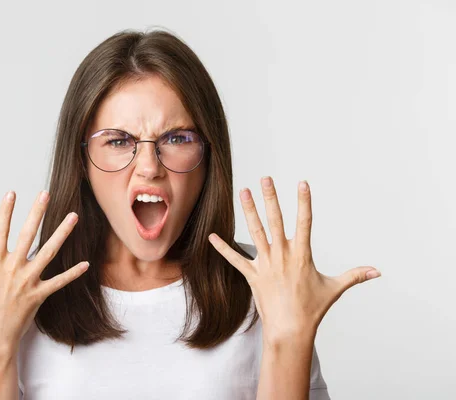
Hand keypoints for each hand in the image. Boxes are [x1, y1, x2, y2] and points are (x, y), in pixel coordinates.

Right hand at [0, 190, 88, 349]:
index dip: (5, 211)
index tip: (12, 193)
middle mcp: (13, 268)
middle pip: (27, 234)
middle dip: (37, 212)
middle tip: (46, 194)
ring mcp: (28, 281)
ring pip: (48, 252)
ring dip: (62, 233)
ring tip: (73, 217)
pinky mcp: (39, 295)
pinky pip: (59, 282)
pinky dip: (72, 273)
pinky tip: (86, 264)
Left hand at [208, 177, 380, 343]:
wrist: (290, 330)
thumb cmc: (313, 309)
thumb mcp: (334, 289)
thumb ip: (354, 276)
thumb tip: (377, 272)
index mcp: (302, 255)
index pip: (305, 222)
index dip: (304, 202)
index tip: (302, 183)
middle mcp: (282, 255)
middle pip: (276, 220)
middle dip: (271, 198)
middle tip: (265, 178)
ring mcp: (265, 264)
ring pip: (255, 232)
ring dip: (249, 211)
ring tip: (243, 192)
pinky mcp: (252, 275)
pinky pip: (235, 259)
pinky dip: (223, 248)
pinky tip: (212, 236)